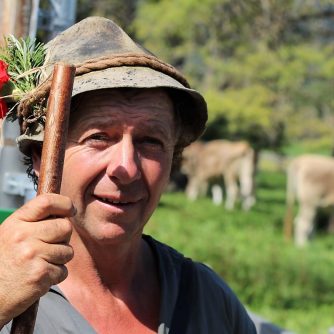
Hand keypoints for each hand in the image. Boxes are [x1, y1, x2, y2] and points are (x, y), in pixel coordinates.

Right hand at [0, 194, 74, 326]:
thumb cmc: (3, 264)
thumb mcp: (10, 234)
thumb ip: (33, 222)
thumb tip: (63, 213)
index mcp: (16, 223)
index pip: (47, 202)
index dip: (65, 204)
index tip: (71, 210)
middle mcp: (24, 235)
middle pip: (65, 226)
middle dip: (64, 238)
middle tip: (50, 247)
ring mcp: (33, 254)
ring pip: (68, 251)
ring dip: (60, 259)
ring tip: (41, 264)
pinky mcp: (40, 274)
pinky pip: (63, 271)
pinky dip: (55, 276)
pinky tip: (39, 277)